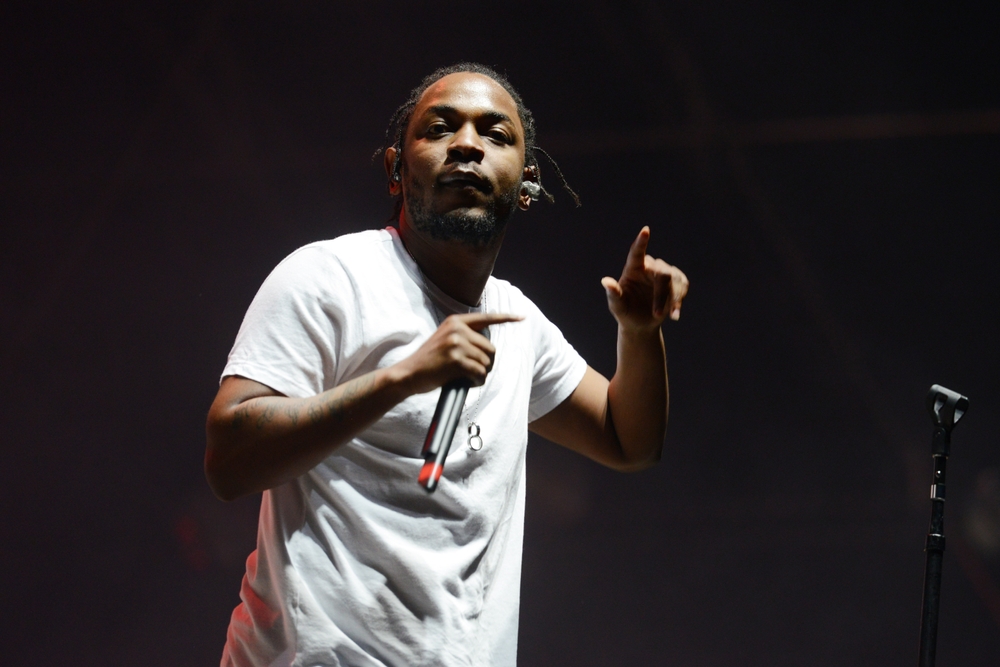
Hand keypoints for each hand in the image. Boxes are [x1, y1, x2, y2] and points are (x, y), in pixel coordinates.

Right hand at [398, 312, 522, 393]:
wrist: (408, 374)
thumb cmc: (429, 362)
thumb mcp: (445, 340)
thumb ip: (464, 337)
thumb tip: (488, 347)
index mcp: (455, 321)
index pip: (486, 318)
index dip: (506, 318)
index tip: (521, 318)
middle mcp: (457, 328)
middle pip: (490, 347)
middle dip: (486, 363)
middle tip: (472, 371)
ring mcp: (456, 343)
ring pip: (486, 361)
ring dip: (480, 374)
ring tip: (465, 377)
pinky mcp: (456, 359)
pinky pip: (479, 372)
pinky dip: (476, 381)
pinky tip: (466, 382)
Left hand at [602, 226, 688, 329]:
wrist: (640, 323)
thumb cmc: (626, 312)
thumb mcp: (617, 307)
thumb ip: (613, 294)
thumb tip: (605, 281)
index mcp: (633, 269)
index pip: (636, 253)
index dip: (641, 242)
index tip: (645, 230)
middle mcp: (649, 267)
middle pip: (663, 274)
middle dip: (662, 295)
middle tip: (657, 315)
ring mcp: (664, 272)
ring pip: (675, 280)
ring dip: (673, 300)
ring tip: (667, 316)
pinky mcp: (676, 280)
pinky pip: (683, 284)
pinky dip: (680, 300)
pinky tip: (674, 313)